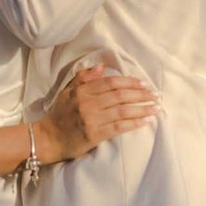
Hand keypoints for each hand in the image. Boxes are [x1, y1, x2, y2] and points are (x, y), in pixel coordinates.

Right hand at [30, 61, 157, 164]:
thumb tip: (102, 66)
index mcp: (82, 91)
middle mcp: (88, 104)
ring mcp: (92, 120)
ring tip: (156, 108)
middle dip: (141, 94)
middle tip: (156, 94)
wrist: (48, 139)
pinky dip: (134, 123)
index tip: (144, 84)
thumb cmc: (60, 114)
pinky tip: (145, 121)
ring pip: (122, 111)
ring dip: (142, 109)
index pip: (111, 82)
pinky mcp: (95, 135)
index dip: (129, 82)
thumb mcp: (68, 92)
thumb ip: (84, 78)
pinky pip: (119, 127)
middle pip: (120, 95)